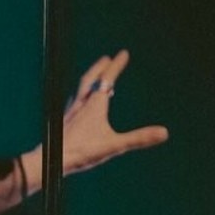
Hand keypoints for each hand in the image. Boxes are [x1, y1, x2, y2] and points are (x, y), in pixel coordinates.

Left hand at [59, 50, 168, 173]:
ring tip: (96, 79)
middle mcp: (80, 105)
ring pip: (80, 90)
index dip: (116, 65)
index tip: (123, 53)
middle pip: (90, 79)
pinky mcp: (63, 123)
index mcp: (94, 105)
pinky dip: (81, 97)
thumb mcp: (114, 146)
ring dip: (89, 80)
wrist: (50, 161)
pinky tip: (80, 107)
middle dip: (100, 68)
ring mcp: (70, 113)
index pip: (107, 79)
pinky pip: (74, 103)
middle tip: (106, 58)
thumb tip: (164, 133)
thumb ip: (138, 138)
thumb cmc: (80, 152)